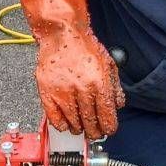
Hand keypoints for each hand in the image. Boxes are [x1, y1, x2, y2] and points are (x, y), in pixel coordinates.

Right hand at [17, 0, 124, 139]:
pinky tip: (67, 123)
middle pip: (91, 123)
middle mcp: (81, 89)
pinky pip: (55, 119)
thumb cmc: (84, 46)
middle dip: (95, 131)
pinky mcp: (47, 92)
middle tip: (95, 132)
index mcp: (99, 83)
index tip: (108, 130)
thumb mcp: (108, 64)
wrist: (62, 33)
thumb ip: (114, 87)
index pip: (107, 117)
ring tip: (82, 127)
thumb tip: (118, 105)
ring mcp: (63, 92)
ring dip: (80, 129)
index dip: (109, 128)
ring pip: (74, 123)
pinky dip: (62, 125)